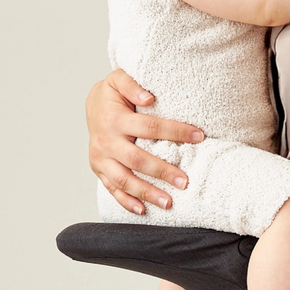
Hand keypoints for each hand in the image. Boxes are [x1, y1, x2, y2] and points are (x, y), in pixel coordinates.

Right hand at [86, 69, 203, 214]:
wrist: (91, 105)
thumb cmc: (112, 93)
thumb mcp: (118, 79)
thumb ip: (132, 84)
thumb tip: (149, 98)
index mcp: (114, 119)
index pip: (150, 127)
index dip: (175, 132)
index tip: (198, 136)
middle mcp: (106, 141)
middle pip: (137, 160)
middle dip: (162, 172)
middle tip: (185, 182)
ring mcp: (101, 158)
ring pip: (124, 180)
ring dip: (147, 192)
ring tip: (169, 202)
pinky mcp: (99, 169)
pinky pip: (112, 188)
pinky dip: (127, 201)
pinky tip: (143, 210)